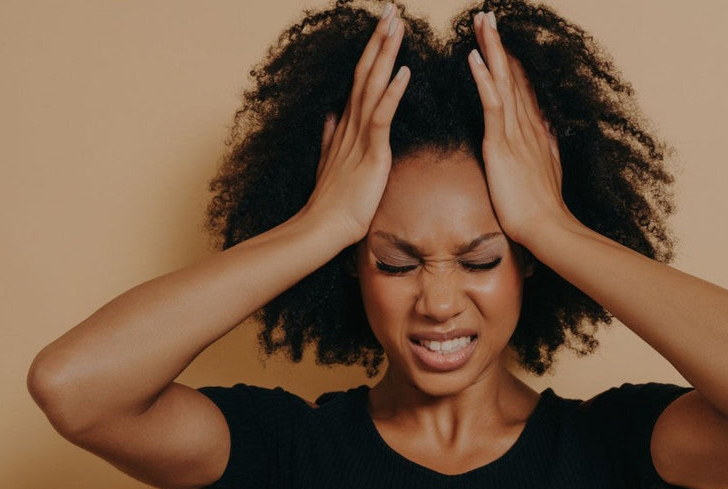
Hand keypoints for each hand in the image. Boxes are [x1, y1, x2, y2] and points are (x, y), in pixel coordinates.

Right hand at [304, 3, 409, 243]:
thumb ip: (332, 136)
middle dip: (380, 39)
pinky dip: (392, 92)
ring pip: (373, 84)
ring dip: (386, 53)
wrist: (324, 227)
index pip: (361, 78)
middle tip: (392, 9)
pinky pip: (382, 116)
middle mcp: (351, 122)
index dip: (372, 50)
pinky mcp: (371, 152)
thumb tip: (331, 116)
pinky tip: (403, 72)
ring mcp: (359, 135)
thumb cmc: (333, 202)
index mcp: (347, 124)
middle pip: (366, 71)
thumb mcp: (331, 162)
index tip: (383, 25)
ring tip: (398, 25)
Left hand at [467, 11, 574, 244]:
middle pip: (511, 75)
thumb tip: (548, 129)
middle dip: (498, 44)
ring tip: (480, 23)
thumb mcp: (547, 170)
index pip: (520, 86)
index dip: (510, 60)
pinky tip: (473, 58)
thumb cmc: (542, 208)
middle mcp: (527, 125)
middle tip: (486, 16)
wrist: (547, 227)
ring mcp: (516, 133)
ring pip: (502, 81)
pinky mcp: (502, 145)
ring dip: (491, 49)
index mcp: (534, 131)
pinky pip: (492, 105)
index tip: (501, 38)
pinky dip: (483, 80)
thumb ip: (546, 146)